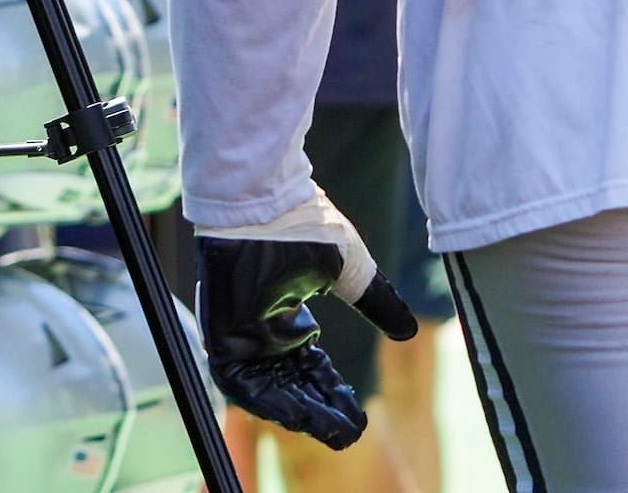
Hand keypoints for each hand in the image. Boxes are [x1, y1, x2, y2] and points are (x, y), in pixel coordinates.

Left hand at [194, 190, 420, 449]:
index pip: (306, 363)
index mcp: (284, 310)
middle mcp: (259, 324)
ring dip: (297, 411)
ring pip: (264, 386)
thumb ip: (375, 301)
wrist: (266, 198)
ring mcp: (237, 328)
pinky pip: (236, 379)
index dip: (331, 389)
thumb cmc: (304, 223)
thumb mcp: (349, 271)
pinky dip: (265, 400)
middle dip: (319, 407)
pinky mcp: (219, 330)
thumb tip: (408, 329)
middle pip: (288, 380)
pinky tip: (297, 416)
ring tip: (333, 430)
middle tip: (349, 430)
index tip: (356, 411)